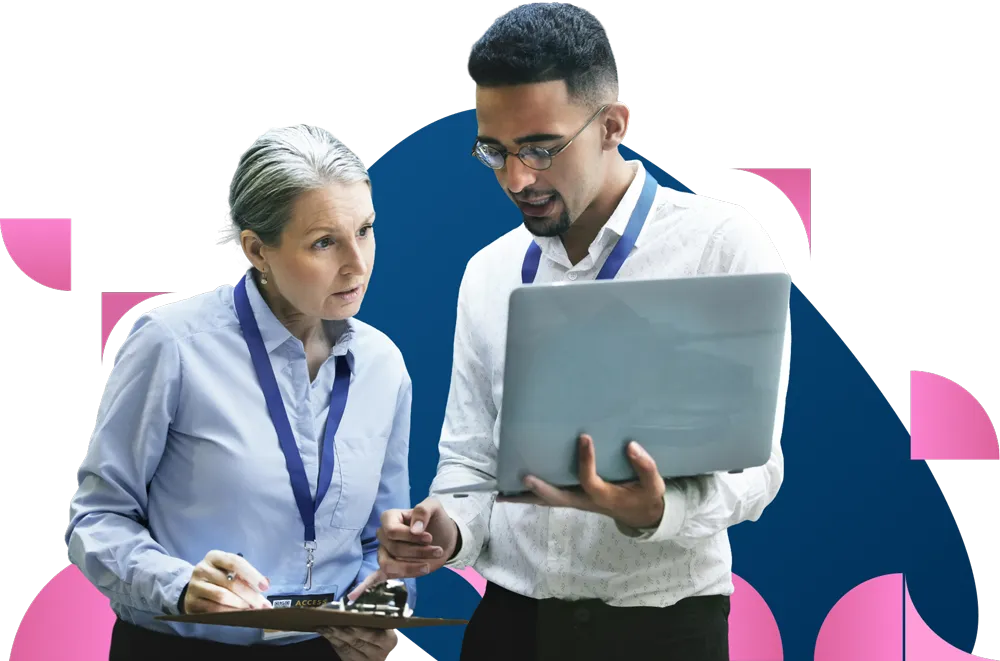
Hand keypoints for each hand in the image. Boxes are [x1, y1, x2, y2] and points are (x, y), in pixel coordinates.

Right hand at [182, 550, 272, 613]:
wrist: (194, 587)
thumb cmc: (218, 576)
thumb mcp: (229, 570)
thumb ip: (245, 576)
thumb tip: (265, 585)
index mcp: (214, 557)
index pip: (235, 562)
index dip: (252, 575)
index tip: (265, 586)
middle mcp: (202, 569)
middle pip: (230, 582)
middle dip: (250, 595)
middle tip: (262, 605)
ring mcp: (195, 586)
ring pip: (222, 597)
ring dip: (240, 605)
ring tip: (251, 610)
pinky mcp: (191, 603)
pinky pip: (214, 610)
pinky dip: (229, 613)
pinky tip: (238, 615)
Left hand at [319, 626, 398, 660]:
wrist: (392, 658)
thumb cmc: (392, 642)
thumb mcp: (392, 631)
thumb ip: (380, 622)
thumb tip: (361, 609)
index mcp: (388, 641)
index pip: (370, 634)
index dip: (355, 627)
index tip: (343, 618)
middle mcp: (378, 653)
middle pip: (355, 641)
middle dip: (339, 631)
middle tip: (326, 621)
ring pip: (347, 650)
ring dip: (333, 638)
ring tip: (323, 628)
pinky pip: (345, 656)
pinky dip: (336, 646)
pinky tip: (329, 638)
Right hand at [346, 498, 458, 600]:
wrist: (445, 538)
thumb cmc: (436, 521)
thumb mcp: (435, 507)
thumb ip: (423, 511)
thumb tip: (415, 529)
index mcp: (389, 518)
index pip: (392, 531)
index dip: (410, 537)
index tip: (429, 537)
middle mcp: (383, 536)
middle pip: (394, 550)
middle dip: (418, 552)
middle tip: (437, 550)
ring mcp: (385, 553)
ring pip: (390, 566)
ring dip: (411, 568)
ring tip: (428, 565)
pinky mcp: (392, 568)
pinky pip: (374, 577)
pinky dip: (363, 587)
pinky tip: (353, 596)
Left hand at [496, 434, 666, 529]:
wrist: (641, 514)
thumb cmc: (645, 496)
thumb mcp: (653, 484)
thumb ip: (645, 466)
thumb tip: (632, 446)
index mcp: (604, 496)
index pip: (590, 480)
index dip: (586, 460)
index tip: (584, 437)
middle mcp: (586, 501)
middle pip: (559, 498)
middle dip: (542, 488)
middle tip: (524, 477)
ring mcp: (577, 502)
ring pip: (549, 502)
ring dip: (527, 498)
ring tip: (503, 494)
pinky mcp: (573, 499)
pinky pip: (549, 499)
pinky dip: (532, 496)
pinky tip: (512, 493)